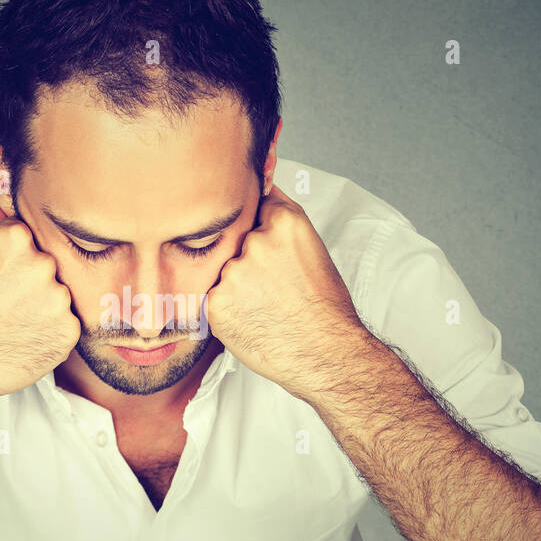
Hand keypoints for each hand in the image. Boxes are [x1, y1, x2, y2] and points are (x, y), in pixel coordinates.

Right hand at [0, 202, 80, 407]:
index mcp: (15, 238)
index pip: (28, 237)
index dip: (14, 260)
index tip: (1, 278)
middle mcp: (42, 263)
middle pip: (48, 265)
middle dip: (32, 283)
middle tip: (6, 305)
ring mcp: (58, 297)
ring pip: (59, 295)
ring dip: (44, 308)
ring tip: (14, 325)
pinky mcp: (69, 330)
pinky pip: (67, 325)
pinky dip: (51, 333)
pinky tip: (25, 340)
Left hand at [202, 184, 365, 401]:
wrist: (326, 354)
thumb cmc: (325, 306)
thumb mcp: (313, 246)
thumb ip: (281, 216)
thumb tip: (260, 187)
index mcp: (284, 222)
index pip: (254, 207)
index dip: (261, 230)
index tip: (271, 248)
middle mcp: (255, 242)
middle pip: (236, 241)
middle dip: (248, 260)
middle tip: (274, 287)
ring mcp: (233, 273)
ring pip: (224, 271)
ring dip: (238, 286)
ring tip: (267, 306)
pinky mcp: (216, 303)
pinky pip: (215, 298)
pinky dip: (229, 309)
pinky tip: (253, 320)